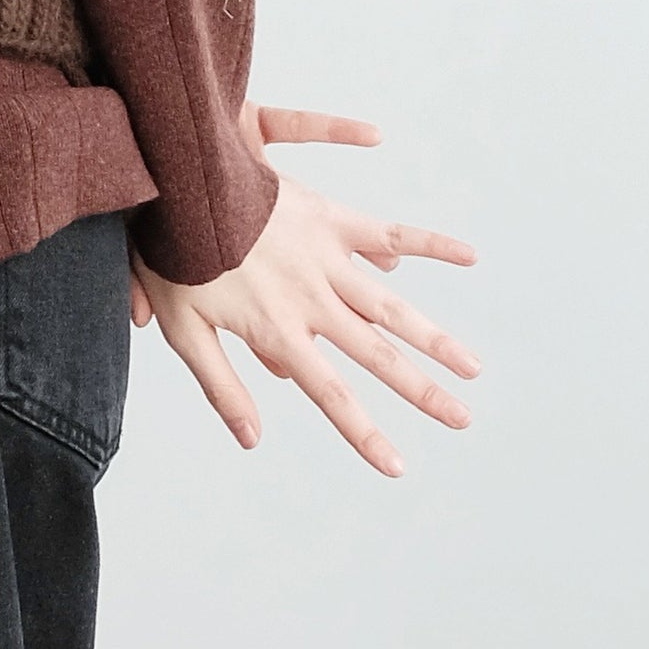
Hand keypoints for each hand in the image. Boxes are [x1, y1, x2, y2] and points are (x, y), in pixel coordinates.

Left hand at [130, 103, 477, 477]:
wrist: (179, 181)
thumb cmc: (175, 257)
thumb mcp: (184, 330)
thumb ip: (222, 385)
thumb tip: (253, 440)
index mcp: (278, 331)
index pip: (331, 395)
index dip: (365, 434)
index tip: (397, 466)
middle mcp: (313, 301)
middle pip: (378, 356)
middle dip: (424, 392)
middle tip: (462, 419)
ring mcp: (328, 261)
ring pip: (393, 307)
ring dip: (437, 338)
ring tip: (473, 367)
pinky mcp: (333, 221)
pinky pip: (390, 234)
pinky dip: (430, 244)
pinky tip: (470, 256)